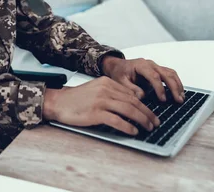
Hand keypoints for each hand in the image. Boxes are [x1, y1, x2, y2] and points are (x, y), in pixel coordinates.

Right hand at [43, 77, 159, 134]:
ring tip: (149, 127)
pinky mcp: (95, 113)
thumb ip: (112, 94)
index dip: (144, 105)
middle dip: (147, 113)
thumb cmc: (77, 99)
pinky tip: (134, 131)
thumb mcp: (96, 89)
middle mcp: (105, 89)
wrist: (58, 102)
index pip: (131, 94)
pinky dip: (128, 126)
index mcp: (107, 82)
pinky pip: (117, 120)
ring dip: (142, 120)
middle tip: (155, 122)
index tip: (151, 113)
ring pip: (128, 110)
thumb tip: (130, 105)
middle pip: (133, 102)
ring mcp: (100, 101)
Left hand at [102, 56, 184, 103]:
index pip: (154, 76)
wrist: (117, 65)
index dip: (160, 88)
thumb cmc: (119, 72)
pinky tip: (179, 92)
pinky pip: (170, 74)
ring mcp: (155, 66)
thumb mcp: (120, 81)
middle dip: (174, 87)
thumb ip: (130, 88)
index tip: (163, 99)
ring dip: (177, 85)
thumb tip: (141, 96)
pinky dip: (176, 83)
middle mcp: (150, 64)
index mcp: (140, 65)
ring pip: (171, 73)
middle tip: (178, 100)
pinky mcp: (158, 70)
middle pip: (166, 73)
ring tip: (181, 98)